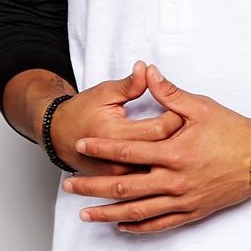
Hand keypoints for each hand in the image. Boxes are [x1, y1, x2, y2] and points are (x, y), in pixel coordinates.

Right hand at [48, 60, 184, 175]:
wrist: (59, 137)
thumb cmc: (83, 111)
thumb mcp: (105, 93)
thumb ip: (129, 84)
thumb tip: (147, 69)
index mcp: (116, 134)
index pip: (158, 130)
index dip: (175, 118)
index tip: (185, 109)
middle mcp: (118, 159)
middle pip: (161, 152)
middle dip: (179, 139)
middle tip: (192, 127)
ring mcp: (119, 174)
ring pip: (155, 170)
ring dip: (171, 158)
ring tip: (186, 145)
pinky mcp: (119, 182)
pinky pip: (146, 180)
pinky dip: (160, 170)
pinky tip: (171, 161)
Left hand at [62, 64, 250, 232]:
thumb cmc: (234, 130)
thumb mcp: (201, 107)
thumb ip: (169, 93)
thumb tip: (147, 71)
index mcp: (174, 152)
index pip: (127, 151)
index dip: (101, 148)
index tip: (80, 145)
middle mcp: (175, 180)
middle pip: (124, 187)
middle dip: (93, 187)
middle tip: (69, 187)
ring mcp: (184, 200)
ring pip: (138, 212)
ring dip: (109, 213)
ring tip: (86, 215)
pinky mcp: (194, 212)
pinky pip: (161, 224)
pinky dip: (139, 226)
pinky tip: (122, 226)